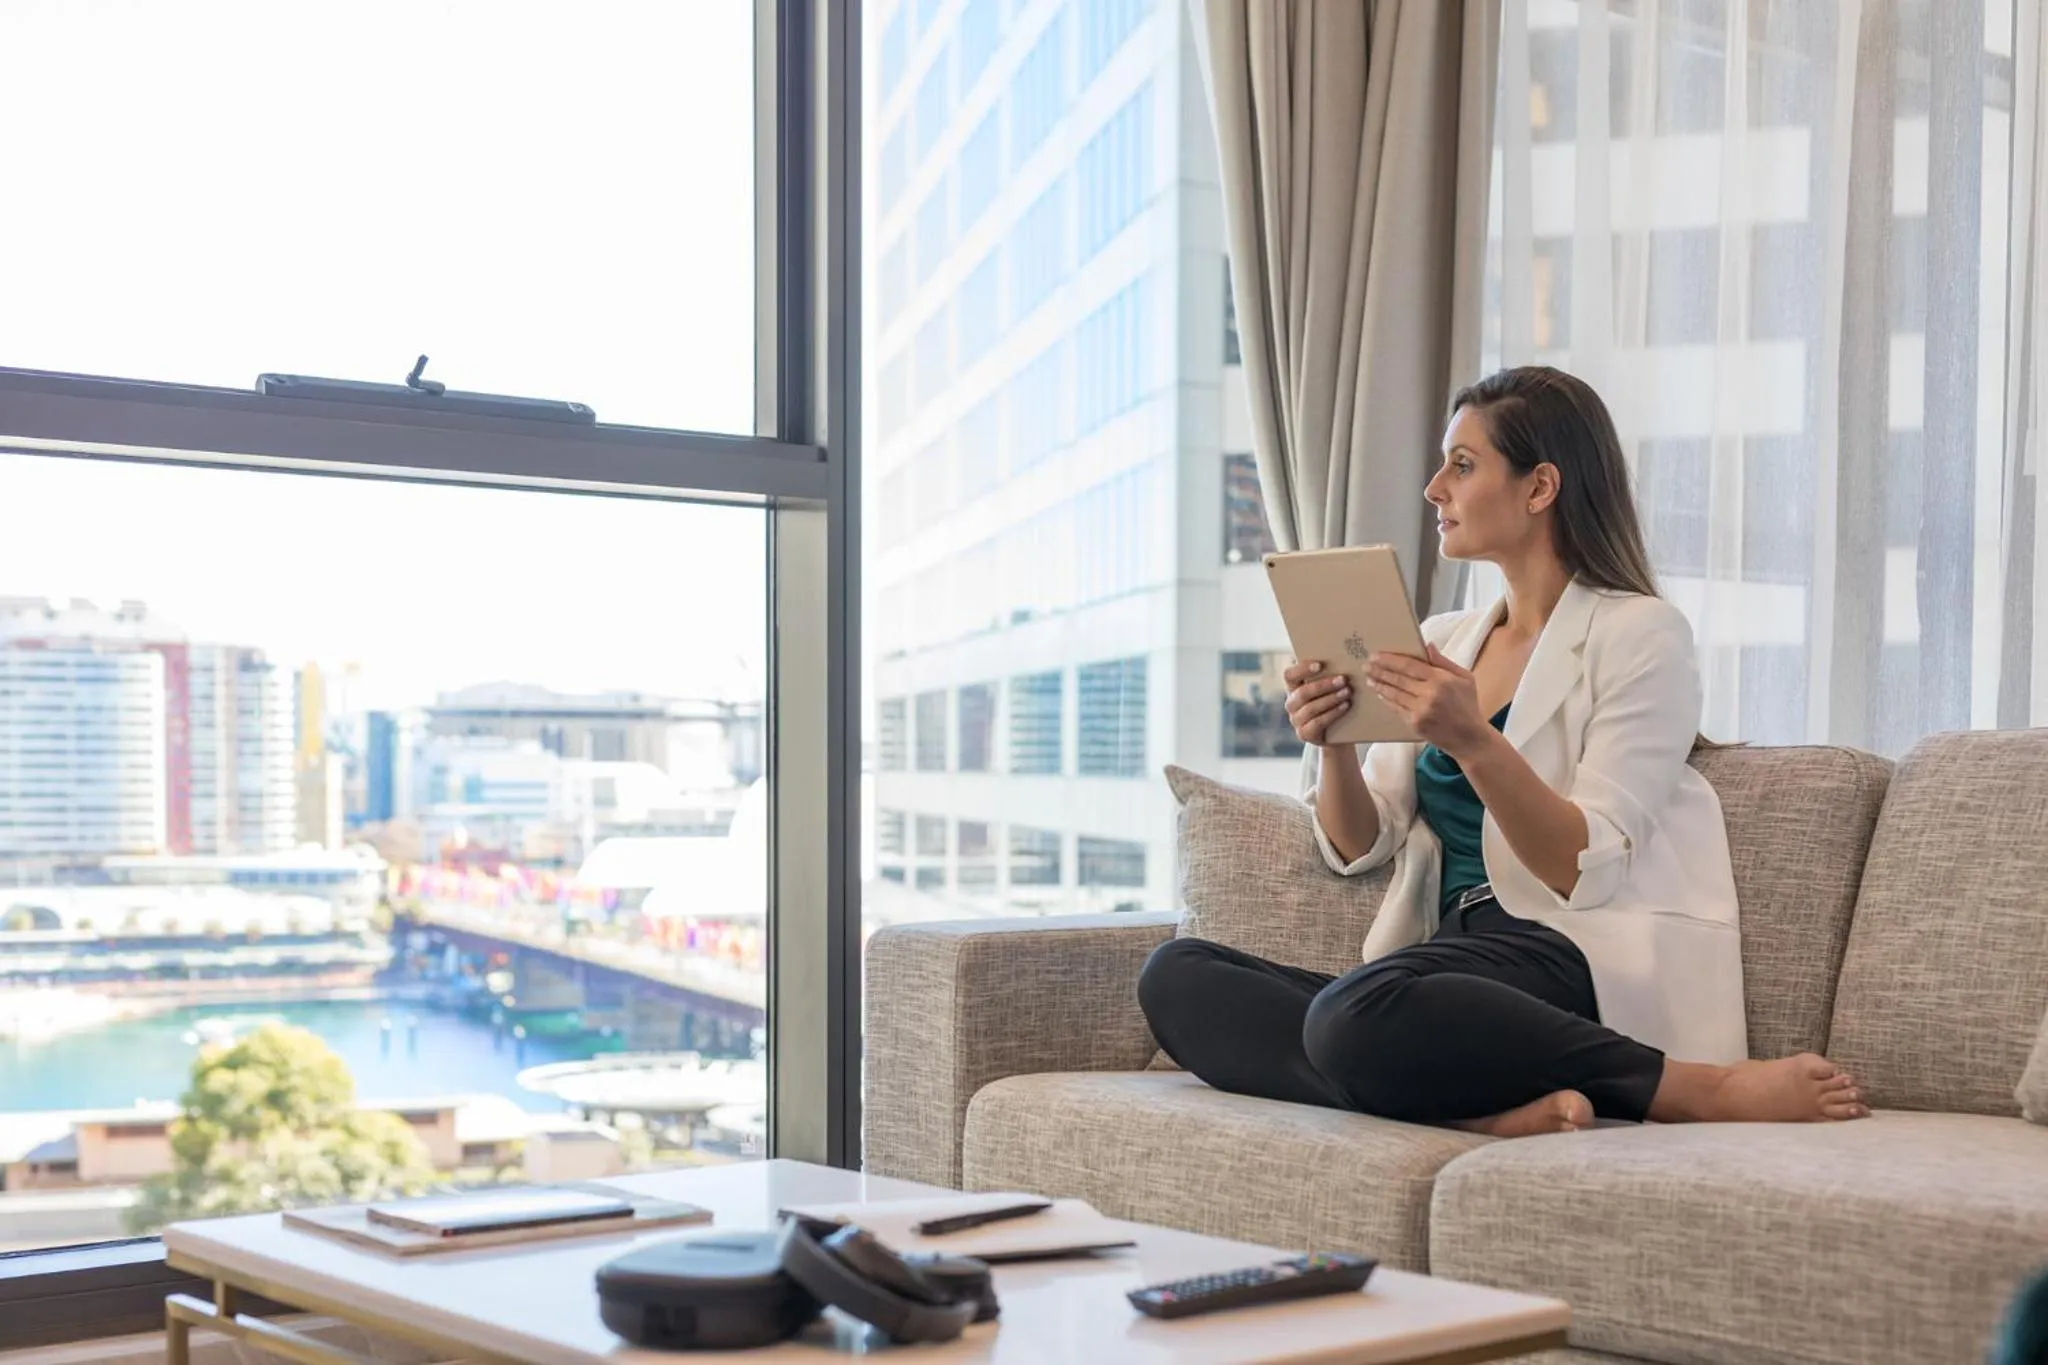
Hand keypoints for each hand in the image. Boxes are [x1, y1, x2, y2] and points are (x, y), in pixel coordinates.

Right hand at [1282, 658, 1352, 748]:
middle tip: (1343, 679)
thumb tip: (1344, 659)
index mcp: (1293, 687)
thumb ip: (1329, 674)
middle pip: (1302, 692)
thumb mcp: (1328, 687)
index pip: (1289, 675)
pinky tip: (1345, 706)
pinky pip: (1317, 722)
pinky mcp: (1304, 734)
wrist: (1337, 733)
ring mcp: (1296, 720)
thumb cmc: (1333, 701)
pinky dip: (1333, 713)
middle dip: (1324, 685)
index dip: (1302, 669)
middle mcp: (1292, 703)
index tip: (1320, 664)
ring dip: (1331, 699)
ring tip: (1347, 692)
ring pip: (1310, 708)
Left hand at [1365, 645, 1490, 757]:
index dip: (1390, 659)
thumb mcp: (1465, 678)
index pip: (1409, 665)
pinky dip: (1386, 699)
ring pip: (1393, 693)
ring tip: (1369, 678)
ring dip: (1379, 684)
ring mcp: (1420, 710)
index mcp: (1441, 679)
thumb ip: (1444, 662)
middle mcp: (1429, 694)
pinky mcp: (1414, 724)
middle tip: (1366, 665)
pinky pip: (1396, 708)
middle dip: (1379, 670)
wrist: (1470, 738)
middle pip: (1397, 678)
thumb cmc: (1468, 705)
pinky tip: (1380, 693)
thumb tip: (1427, 645)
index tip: (1376, 655)